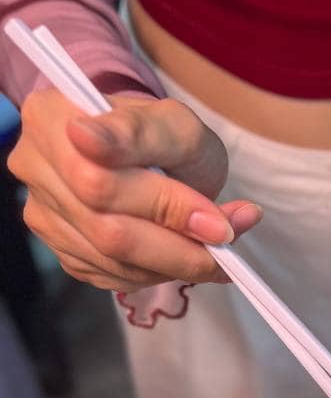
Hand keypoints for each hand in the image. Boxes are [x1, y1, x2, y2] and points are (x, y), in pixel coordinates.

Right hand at [7, 90, 261, 291]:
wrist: (162, 159)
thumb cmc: (167, 136)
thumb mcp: (173, 123)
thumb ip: (141, 133)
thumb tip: (88, 139)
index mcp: (51, 120)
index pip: (98, 181)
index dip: (163, 208)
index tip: (219, 224)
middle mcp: (34, 168)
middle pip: (106, 230)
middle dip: (179, 246)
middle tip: (229, 241)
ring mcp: (44, 213)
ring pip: (114, 262)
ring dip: (175, 264)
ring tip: (215, 246)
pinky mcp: (64, 250)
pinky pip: (114, 277)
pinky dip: (158, 272)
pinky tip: (182, 252)